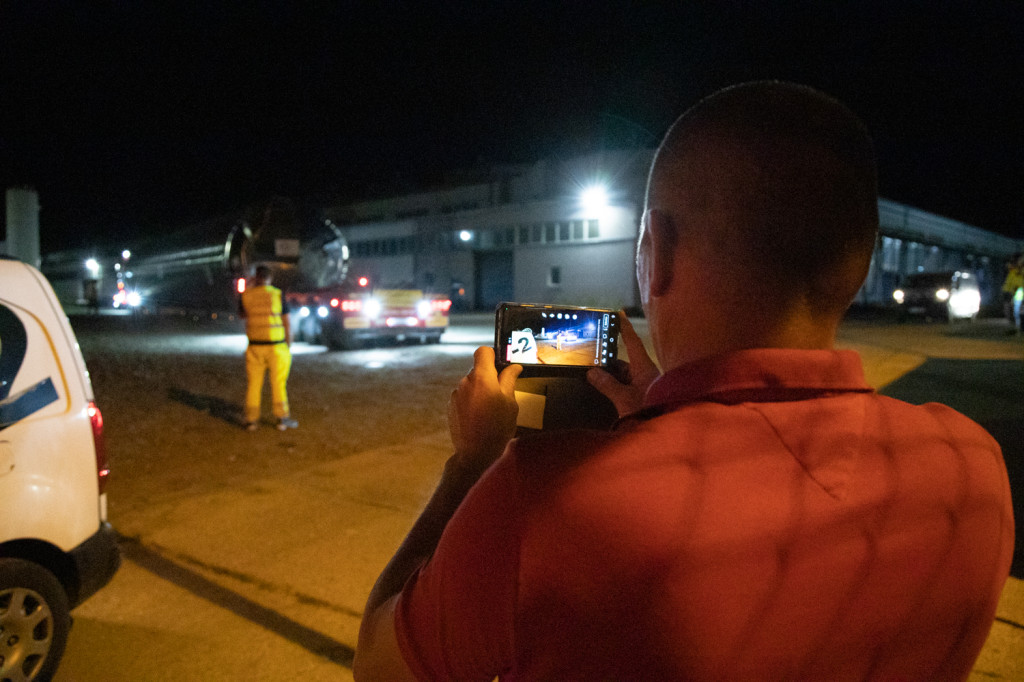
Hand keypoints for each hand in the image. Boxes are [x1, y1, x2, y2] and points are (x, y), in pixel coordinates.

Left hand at [448, 346, 521, 471]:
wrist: (474, 452)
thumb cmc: (497, 427)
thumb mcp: (510, 403)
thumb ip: (509, 380)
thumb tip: (514, 367)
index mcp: (482, 377)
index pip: (483, 351)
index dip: (492, 356)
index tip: (500, 367)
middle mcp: (465, 381)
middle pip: (477, 369)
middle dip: (488, 377)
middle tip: (500, 394)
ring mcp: (456, 393)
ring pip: (471, 383)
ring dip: (479, 390)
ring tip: (489, 409)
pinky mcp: (451, 405)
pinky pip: (464, 395)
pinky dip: (471, 400)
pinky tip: (478, 416)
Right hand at [587, 313, 659, 416]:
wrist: (667, 429)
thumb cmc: (648, 409)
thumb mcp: (624, 398)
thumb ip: (608, 385)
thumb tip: (592, 372)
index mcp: (644, 367)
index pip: (633, 342)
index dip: (625, 328)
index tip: (618, 314)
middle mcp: (645, 374)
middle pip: (625, 362)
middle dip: (608, 360)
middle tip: (590, 356)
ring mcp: (646, 387)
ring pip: (625, 377)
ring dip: (610, 377)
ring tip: (591, 374)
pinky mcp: (644, 399)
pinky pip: (626, 388)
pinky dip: (615, 387)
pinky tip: (603, 390)